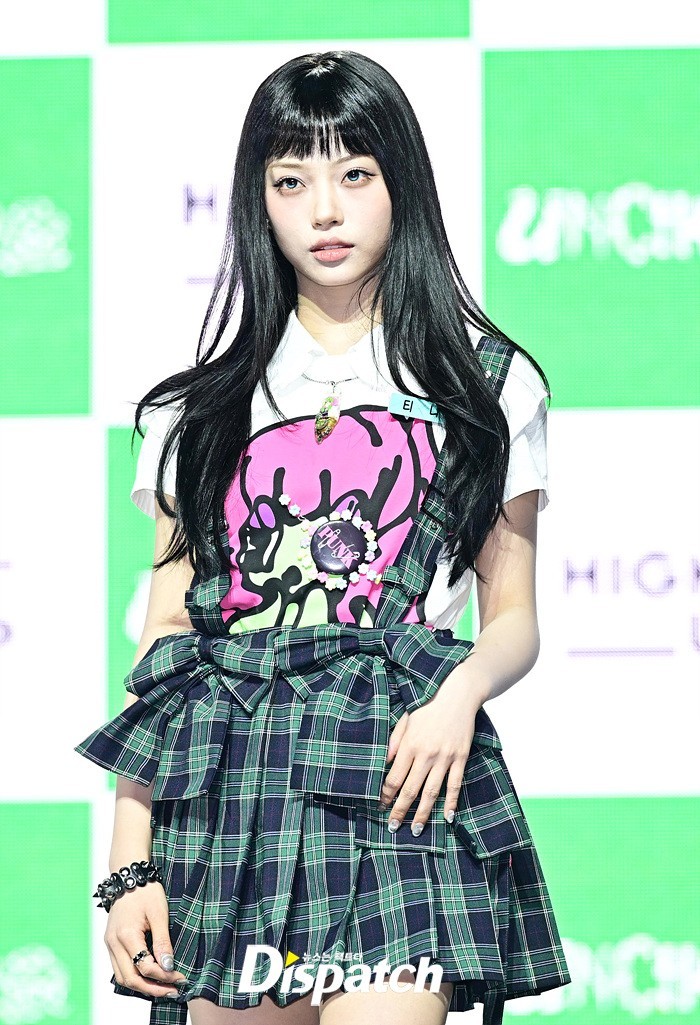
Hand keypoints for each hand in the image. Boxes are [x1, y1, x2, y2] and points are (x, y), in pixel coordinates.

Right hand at [104, 882, 187, 997]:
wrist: (129, 876)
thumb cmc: (146, 891)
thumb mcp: (159, 913)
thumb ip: (163, 941)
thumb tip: (168, 966)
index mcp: (125, 935)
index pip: (143, 966)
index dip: (163, 976)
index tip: (180, 977)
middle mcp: (113, 943)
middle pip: (130, 979)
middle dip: (152, 988)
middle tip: (173, 990)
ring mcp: (110, 944)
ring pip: (122, 977)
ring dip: (142, 986)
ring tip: (163, 988)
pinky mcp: (111, 943)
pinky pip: (119, 968)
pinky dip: (134, 976)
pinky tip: (150, 977)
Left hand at [378, 668, 480, 833]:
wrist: (457, 694)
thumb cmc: (427, 705)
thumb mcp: (405, 718)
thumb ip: (394, 741)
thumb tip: (384, 762)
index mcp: (409, 745)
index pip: (394, 777)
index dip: (386, 795)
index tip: (380, 807)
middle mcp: (426, 754)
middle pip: (410, 789)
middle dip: (400, 810)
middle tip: (392, 827)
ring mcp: (445, 758)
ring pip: (432, 792)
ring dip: (423, 813)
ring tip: (416, 829)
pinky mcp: (461, 758)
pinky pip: (455, 785)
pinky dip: (452, 803)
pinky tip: (448, 817)